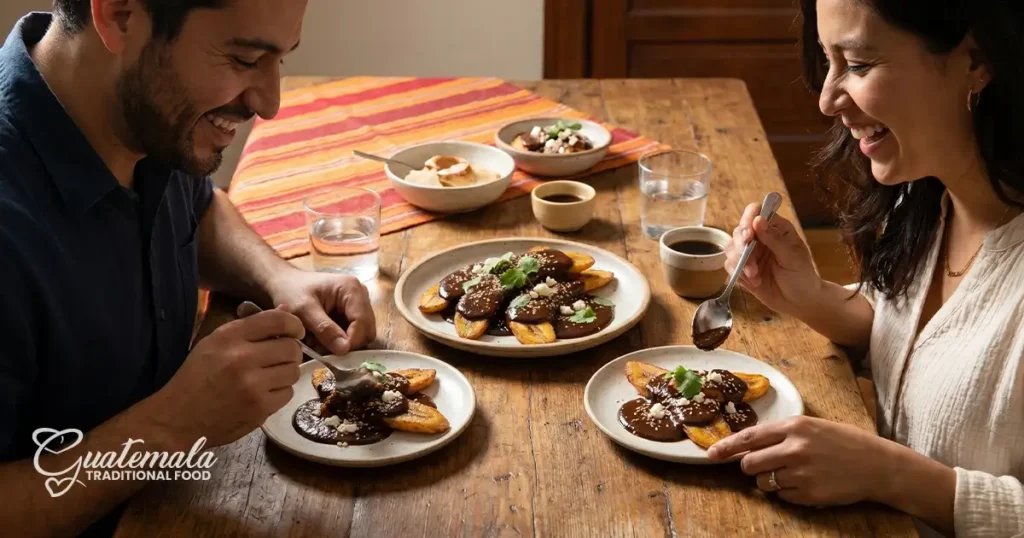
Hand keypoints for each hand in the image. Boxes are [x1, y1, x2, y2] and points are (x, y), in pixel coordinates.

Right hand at [153, 307, 303, 446]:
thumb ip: (251, 327)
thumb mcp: (215, 343)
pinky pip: (287, 393)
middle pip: (291, 347)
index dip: (294, 324)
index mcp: (229, 336)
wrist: (177, 418)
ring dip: (286, 373)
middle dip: (291, 351)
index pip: (277, 320)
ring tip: (270, 376)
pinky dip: (279, 393)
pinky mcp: (259, 408)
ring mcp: (253, 385)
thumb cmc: (196, 376)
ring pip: (293, 371)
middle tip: (281, 357)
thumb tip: (286, 310)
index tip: (295, 331)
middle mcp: (243, 357)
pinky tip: (263, 393)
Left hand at [266, 268, 375, 355]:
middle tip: (322, 349)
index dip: (351, 342)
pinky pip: (354, 333)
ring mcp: (359, 304)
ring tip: (319, 343)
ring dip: (342, 344)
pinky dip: (339, 340)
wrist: (284, 283)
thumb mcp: (304, 310)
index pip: (362, 322)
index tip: (333, 354)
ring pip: (361, 334)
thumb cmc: (292, 292)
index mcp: (352, 289)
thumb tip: (344, 349)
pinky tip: (322, 338)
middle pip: (366, 330)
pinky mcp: (353, 312)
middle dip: (346, 344)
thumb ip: (324, 329)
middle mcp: (361, 295)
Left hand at [706, 416, 894, 505]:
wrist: (877, 465)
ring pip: (763, 482)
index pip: (750, 437)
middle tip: (765, 465)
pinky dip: (788, 492)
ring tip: (793, 473)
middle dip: (751, 467)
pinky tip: (807, 483)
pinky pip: (782, 496)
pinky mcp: (808, 494)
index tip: (710, 454)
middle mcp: (794, 448)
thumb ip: (782, 434)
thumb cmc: (844, 442)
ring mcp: (801, 473)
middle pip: (750, 464)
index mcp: (795, 427)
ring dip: (769, 481)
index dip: (727, 447)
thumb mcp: (813, 427)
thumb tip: (749, 447)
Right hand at [725, 203, 821, 316]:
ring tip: (755, 276)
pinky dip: (738, 274)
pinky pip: (730, 265)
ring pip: (731, 248)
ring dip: (740, 263)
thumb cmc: (802, 276)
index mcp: (776, 228)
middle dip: (741, 247)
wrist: (800, 302)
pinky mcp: (743, 268)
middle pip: (739, 230)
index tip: (748, 236)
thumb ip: (774, 239)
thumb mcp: (792, 257)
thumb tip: (758, 220)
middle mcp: (760, 237)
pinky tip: (755, 282)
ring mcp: (750, 252)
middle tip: (750, 262)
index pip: (756, 212)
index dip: (748, 219)